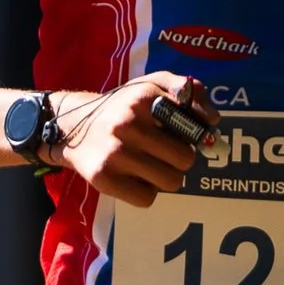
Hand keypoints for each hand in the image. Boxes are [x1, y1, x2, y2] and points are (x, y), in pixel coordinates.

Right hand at [51, 76, 212, 205]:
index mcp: (143, 98)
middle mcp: (128, 124)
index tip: (186, 134)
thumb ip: (185, 90)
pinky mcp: (104, 179)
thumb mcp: (149, 85)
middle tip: (165, 152)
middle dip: (180, 158)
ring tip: (151, 165)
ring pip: (171, 181)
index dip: (195, 133)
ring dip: (166, 177)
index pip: (193, 125)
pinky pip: (147, 199)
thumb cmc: (121, 108)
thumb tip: (212, 119)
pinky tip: (135, 178)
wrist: (71, 128)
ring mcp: (115, 154)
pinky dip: (146, 192)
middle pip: (185, 159)